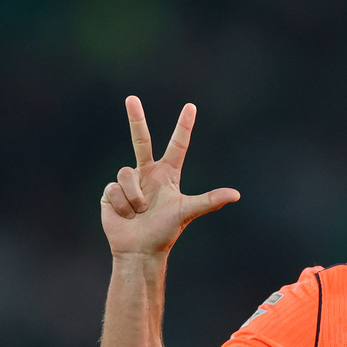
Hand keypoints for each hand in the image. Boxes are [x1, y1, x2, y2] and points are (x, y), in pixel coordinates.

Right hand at [100, 96, 239, 256]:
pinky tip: (125, 214)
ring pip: (126, 174)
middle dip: (135, 118)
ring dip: (134, 197)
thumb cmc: (165, 231)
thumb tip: (236, 194)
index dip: (184, 126)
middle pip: (141, 140)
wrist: (139, 248)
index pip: (178, 145)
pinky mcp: (110, 191)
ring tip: (139, 212)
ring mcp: (128, 181)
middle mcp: (147, 173)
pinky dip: (121, 204)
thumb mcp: (188, 211)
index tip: (191, 106)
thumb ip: (210, 200)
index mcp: (167, 174)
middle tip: (131, 97)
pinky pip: (113, 188)